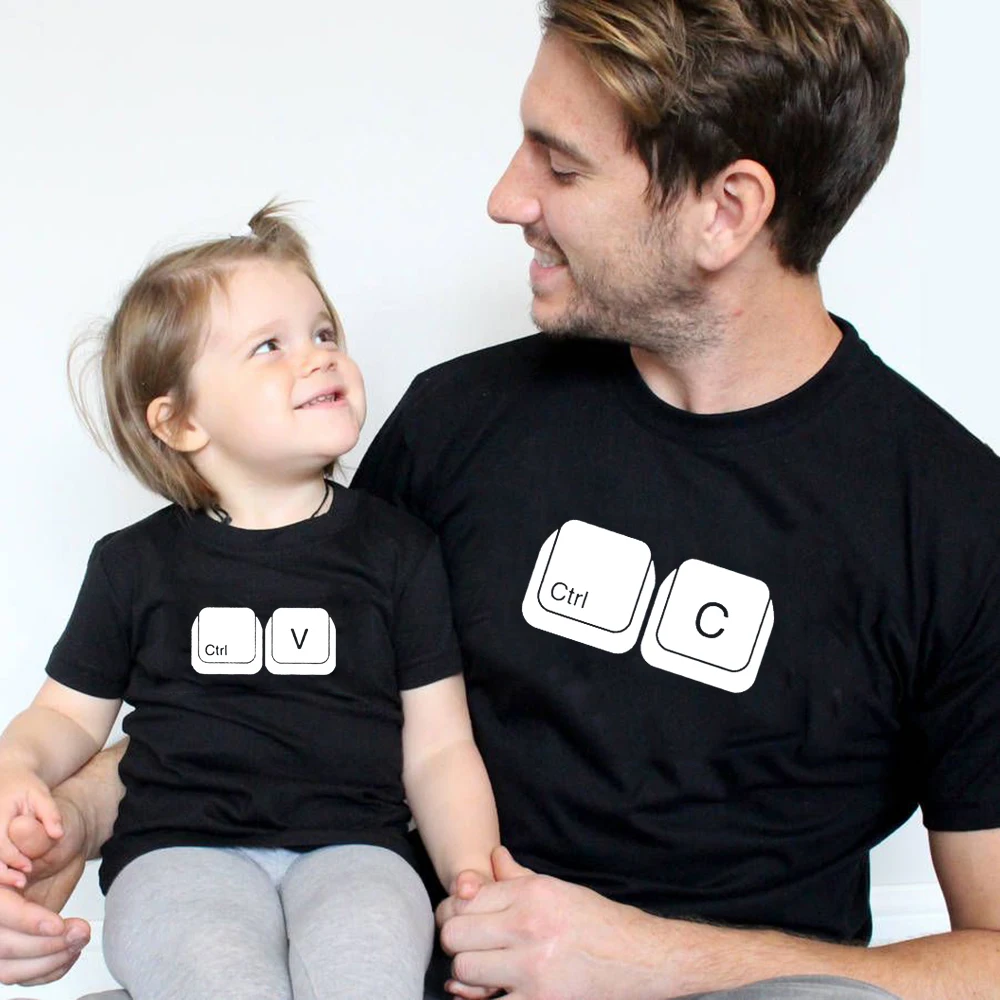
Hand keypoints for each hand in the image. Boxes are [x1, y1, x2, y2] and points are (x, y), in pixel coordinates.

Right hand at [0, 768, 63, 887]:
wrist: (8, 776)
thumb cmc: (24, 786)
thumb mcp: (41, 794)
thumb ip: (50, 814)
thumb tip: (57, 834)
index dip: (14, 858)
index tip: (29, 867)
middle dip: (3, 872)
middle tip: (22, 881)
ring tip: (17, 881)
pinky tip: (9, 874)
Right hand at [0, 796, 89, 986]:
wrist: (65, 847)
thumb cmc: (55, 837)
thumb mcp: (51, 826)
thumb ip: (33, 835)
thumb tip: (21, 827)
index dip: (27, 920)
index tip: (58, 925)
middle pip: (2, 945)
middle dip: (44, 945)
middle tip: (80, 932)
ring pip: (7, 968)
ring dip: (47, 961)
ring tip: (80, 940)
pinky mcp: (10, 949)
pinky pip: (20, 974)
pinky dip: (47, 971)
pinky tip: (70, 953)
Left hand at [438, 845, 668, 999]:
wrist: (639, 957)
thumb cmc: (596, 920)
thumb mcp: (557, 888)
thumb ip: (517, 875)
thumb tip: (492, 856)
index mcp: (531, 894)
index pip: (464, 900)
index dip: (453, 911)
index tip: (460, 920)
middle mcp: (529, 926)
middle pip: (455, 935)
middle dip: (455, 941)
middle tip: (468, 945)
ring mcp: (533, 969)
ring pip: (465, 970)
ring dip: (468, 973)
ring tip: (483, 969)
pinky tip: (492, 994)